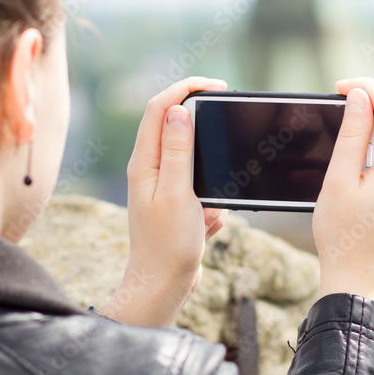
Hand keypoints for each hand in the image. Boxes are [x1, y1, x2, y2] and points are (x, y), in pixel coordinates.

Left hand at [101, 76, 227, 325]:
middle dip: (205, 129)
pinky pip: (201, 187)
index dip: (186, 88)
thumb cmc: (167, 245)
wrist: (162, 288)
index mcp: (144, 162)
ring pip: (193, 159)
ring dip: (211, 173)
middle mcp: (149, 168)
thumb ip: (178, 150)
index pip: (160, 107)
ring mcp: (162, 185)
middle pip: (174, 125)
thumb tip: (179, 109)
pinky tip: (209, 224)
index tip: (217, 86)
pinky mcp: (175, 202)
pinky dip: (212, 200)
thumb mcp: (178, 193)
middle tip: (228, 134)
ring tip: (213, 205)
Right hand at [312, 77, 373, 314]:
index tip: (339, 85)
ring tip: (340, 127)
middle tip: (336, 97)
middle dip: (369, 103)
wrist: (359, 282)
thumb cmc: (343, 237)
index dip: (368, 88)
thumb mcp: (339, 181)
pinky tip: (353, 157)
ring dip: (371, 127)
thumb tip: (359, 97)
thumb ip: (351, 135)